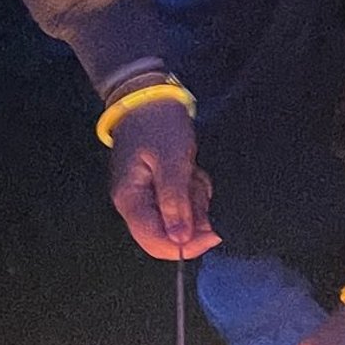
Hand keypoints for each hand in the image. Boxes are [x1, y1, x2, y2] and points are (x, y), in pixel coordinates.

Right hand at [108, 98, 217, 259]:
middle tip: (197, 185)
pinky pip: (183, 204)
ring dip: (195, 200)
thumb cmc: (158, 125)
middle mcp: (135, 205)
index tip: (213, 233)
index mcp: (131, 200)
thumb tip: (179, 240)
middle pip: (170, 235)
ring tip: (192, 172)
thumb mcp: (172, 161)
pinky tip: (191, 170)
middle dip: (193, 217)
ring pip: (181, 220)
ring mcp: (148, 198)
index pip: (155, 243)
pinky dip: (193, 191)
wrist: (150, 99)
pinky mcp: (159, 190)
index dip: (186, 245)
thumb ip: (175, 202)